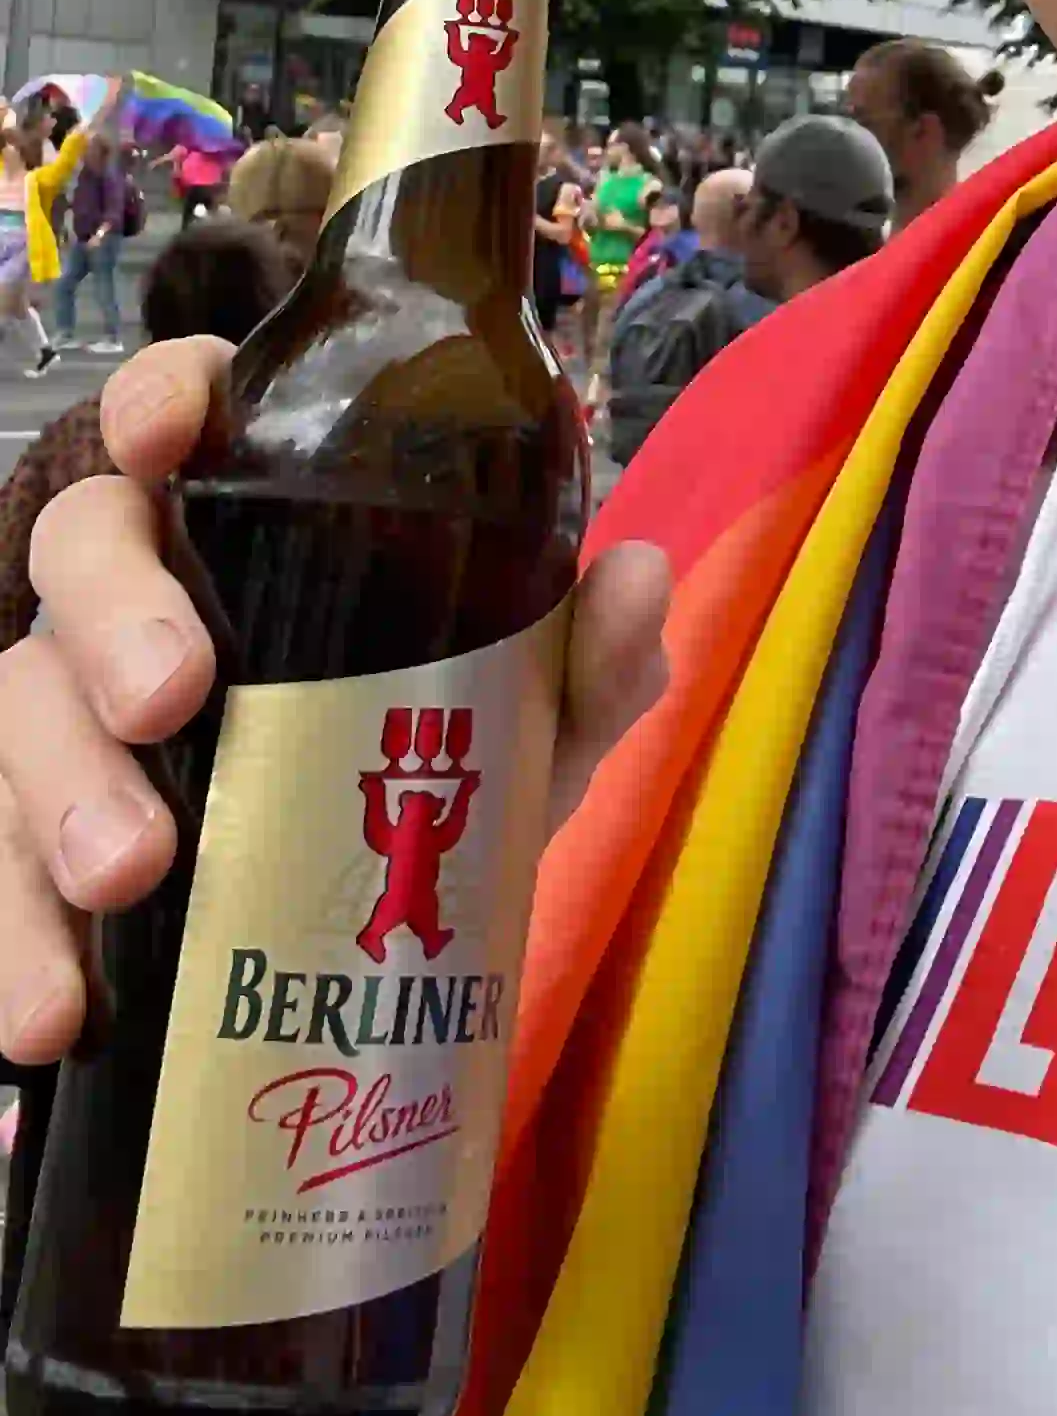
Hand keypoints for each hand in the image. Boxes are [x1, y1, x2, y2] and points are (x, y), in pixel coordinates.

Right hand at [0, 337, 669, 1066]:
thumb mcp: (526, 722)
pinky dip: (15, 950)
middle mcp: (141, 595)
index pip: (187, 412)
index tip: (171, 434)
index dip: (162, 400)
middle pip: (82, 548)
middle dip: (114, 617)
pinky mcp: (30, 844)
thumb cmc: (433, 765)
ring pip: (18, 709)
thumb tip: (636, 576)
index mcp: (258, 517)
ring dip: (58, 793)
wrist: (383, 939)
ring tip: (128, 876)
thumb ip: (585, 656)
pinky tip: (56, 1015)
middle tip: (173, 700)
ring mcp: (69, 715)